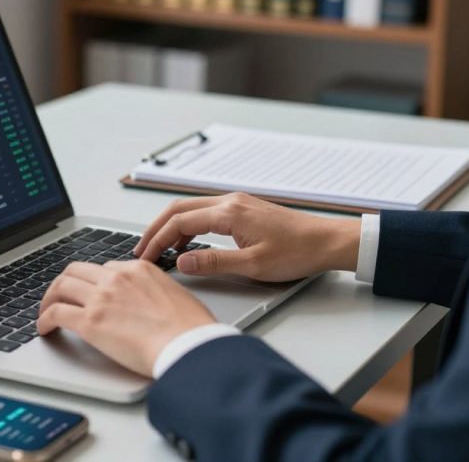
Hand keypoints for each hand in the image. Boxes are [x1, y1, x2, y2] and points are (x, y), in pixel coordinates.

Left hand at [37, 260, 215, 376]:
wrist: (187, 345)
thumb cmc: (190, 329)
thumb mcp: (176, 295)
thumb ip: (155, 292)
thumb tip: (150, 304)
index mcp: (139, 269)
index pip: (106, 268)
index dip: (95, 282)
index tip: (91, 293)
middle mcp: (117, 277)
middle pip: (78, 270)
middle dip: (66, 283)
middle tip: (61, 297)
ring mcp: (101, 298)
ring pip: (61, 286)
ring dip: (50, 299)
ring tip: (47, 312)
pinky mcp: (89, 321)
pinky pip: (55, 312)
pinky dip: (45, 319)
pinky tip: (45, 329)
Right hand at [135, 192, 360, 281]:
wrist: (326, 241)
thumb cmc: (297, 253)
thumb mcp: (253, 265)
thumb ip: (213, 263)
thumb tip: (181, 262)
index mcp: (229, 213)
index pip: (179, 222)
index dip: (157, 240)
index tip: (144, 257)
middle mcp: (230, 201)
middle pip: (179, 209)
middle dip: (155, 229)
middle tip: (142, 250)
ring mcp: (237, 202)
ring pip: (191, 208)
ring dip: (171, 227)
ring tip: (160, 251)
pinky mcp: (243, 209)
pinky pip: (206, 212)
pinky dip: (189, 226)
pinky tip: (188, 245)